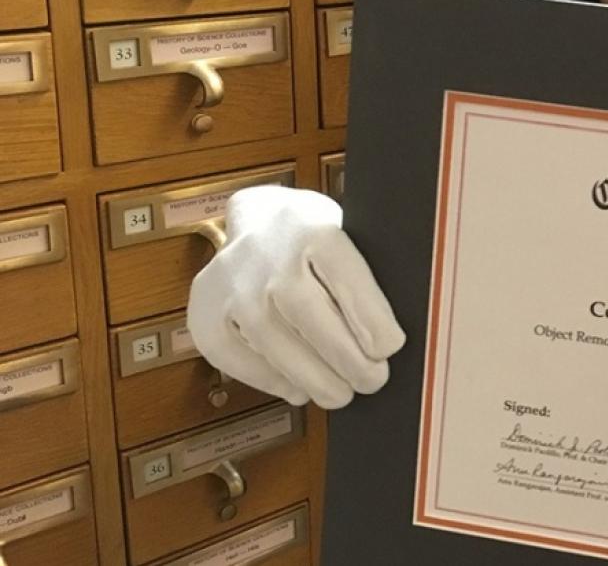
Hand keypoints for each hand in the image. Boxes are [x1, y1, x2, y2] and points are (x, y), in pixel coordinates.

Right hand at [188, 186, 405, 408]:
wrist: (259, 220)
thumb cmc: (319, 237)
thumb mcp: (352, 234)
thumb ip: (370, 275)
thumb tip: (395, 338)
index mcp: (314, 227)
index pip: (345, 275)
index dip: (369, 319)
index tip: (390, 348)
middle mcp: (267, 252)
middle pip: (308, 314)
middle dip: (346, 358)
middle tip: (373, 380)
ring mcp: (230, 282)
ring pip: (273, 341)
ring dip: (313, 377)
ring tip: (341, 393)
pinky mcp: (206, 311)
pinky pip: (236, 356)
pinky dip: (271, 379)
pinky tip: (298, 388)